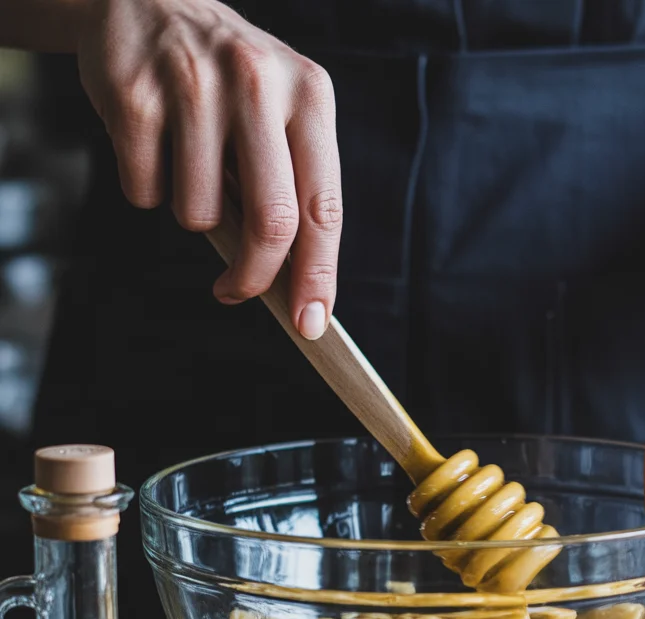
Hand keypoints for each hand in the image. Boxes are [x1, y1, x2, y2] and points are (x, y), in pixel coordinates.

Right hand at [77, 0, 340, 338]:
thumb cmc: (226, 82)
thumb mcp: (278, 115)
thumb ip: (291, 189)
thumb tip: (294, 288)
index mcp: (309, 96)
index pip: (323, 208)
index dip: (318, 276)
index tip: (311, 323)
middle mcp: (258, 82)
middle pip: (272, 223)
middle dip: (254, 277)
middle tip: (234, 292)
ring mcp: (193, 84)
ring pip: (199, 215)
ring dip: (192, 216)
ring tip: (189, 168)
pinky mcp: (134, 95)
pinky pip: (145, 193)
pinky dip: (147, 190)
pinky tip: (152, 146)